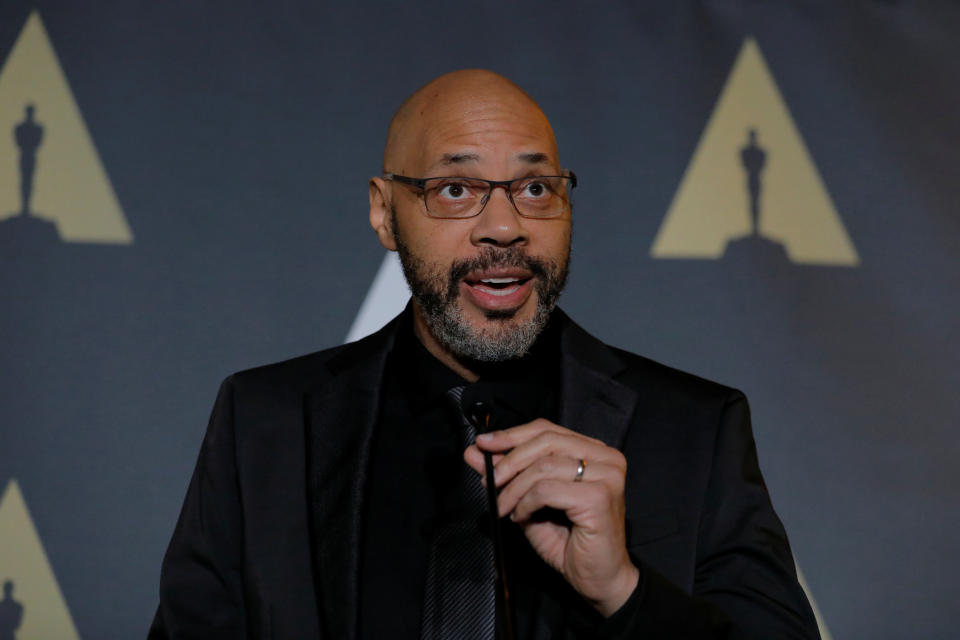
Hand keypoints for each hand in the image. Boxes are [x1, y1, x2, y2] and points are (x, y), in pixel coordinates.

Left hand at [463, 418, 638, 616]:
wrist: (599, 580)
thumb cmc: (570, 542)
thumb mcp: (530, 500)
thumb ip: (507, 474)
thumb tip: (476, 451)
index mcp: (594, 451)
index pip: (547, 430)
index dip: (512, 435)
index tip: (483, 444)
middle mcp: (605, 457)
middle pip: (546, 441)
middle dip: (509, 460)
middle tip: (488, 481)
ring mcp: (606, 475)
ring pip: (543, 466)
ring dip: (514, 488)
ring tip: (505, 508)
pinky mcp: (599, 497)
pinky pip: (547, 490)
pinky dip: (526, 503)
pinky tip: (522, 516)